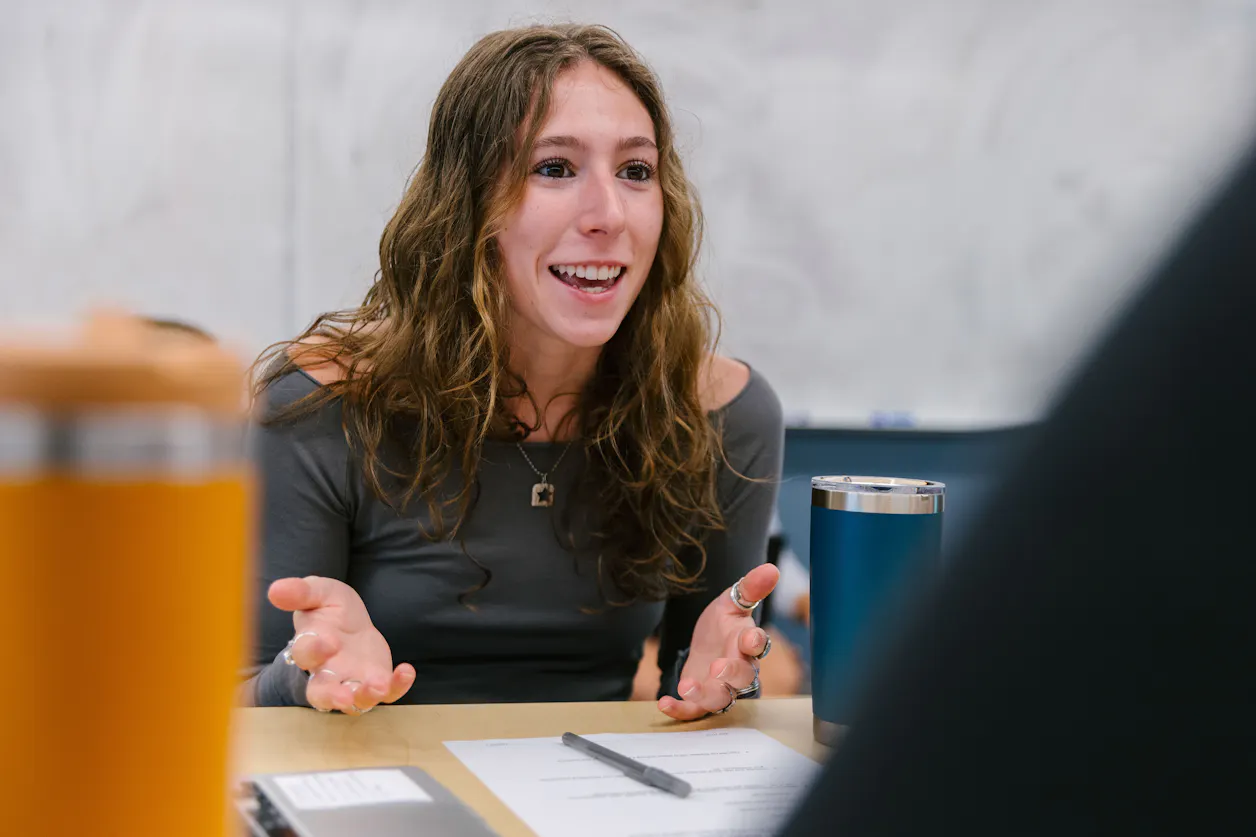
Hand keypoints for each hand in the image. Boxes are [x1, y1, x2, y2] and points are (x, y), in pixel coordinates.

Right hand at [268, 576, 415, 713]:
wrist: (350, 624)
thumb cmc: (328, 609)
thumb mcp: (318, 592)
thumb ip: (300, 592)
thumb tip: (275, 589)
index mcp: (308, 647)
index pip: (304, 655)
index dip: (313, 649)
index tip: (327, 639)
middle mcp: (326, 672)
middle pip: (322, 694)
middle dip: (332, 697)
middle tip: (344, 697)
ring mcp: (352, 680)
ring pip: (354, 702)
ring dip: (365, 697)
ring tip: (379, 686)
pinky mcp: (376, 682)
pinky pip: (387, 693)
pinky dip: (397, 687)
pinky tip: (406, 671)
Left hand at [657, 563, 778, 720]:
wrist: (704, 646)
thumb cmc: (722, 624)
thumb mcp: (730, 602)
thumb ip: (749, 587)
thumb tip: (771, 569)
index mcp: (746, 642)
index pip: (757, 643)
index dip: (755, 641)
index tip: (751, 638)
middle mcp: (739, 668)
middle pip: (744, 677)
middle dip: (732, 674)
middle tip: (718, 668)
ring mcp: (721, 687)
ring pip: (722, 698)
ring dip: (705, 695)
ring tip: (686, 687)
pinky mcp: (702, 700)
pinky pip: (695, 711)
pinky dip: (680, 710)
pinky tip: (664, 702)